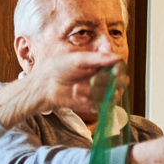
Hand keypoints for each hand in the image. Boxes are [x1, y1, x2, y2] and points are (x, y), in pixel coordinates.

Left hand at [0, 49, 122, 122]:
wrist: (45, 86)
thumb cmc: (59, 68)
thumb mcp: (78, 59)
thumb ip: (98, 59)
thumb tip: (118, 57)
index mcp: (99, 66)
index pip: (117, 69)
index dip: (119, 71)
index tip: (117, 72)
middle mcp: (100, 79)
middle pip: (117, 84)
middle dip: (112, 84)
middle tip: (98, 81)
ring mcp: (96, 93)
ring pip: (110, 95)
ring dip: (96, 92)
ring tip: (78, 88)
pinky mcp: (90, 105)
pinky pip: (100, 106)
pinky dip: (90, 102)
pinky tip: (76, 96)